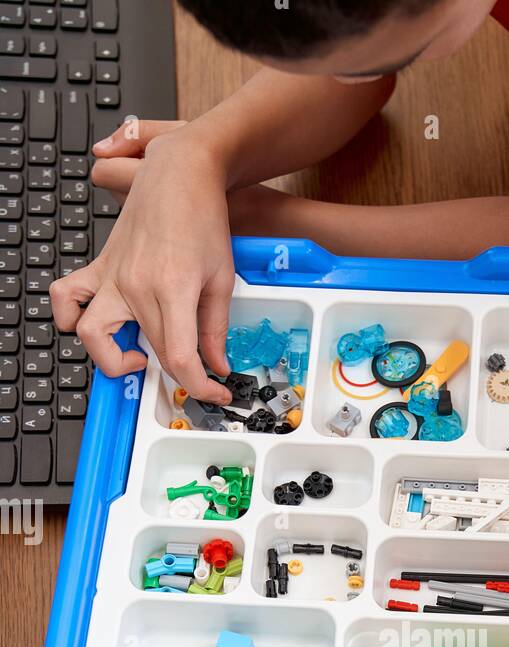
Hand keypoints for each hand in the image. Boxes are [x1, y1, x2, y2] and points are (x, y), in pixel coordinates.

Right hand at [50, 126, 233, 402]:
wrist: (180, 171)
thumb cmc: (202, 215)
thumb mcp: (222, 277)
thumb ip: (216, 328)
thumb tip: (216, 365)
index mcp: (173, 288)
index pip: (179, 359)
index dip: (200, 387)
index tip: (215, 393)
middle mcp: (136, 285)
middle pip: (148, 352)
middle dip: (177, 375)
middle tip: (196, 374)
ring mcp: (113, 275)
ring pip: (91, 334)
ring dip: (110, 358)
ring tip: (136, 356)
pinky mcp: (101, 265)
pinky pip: (67, 295)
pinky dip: (69, 316)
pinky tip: (95, 325)